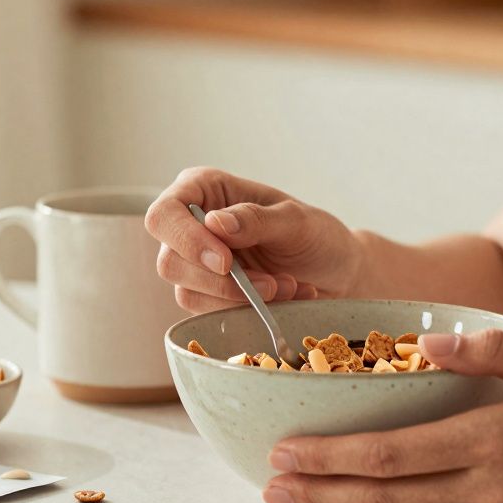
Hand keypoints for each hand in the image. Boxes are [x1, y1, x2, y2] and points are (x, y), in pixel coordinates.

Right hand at [145, 167, 365, 312]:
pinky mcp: (209, 295)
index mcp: (204, 190)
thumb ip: (256, 219)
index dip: (186, 241)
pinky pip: (209, 313)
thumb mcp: (296, 221)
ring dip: (240, 298)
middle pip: (170, 261)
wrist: (338, 273)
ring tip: (285, 287)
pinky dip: (247, 311)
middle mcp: (192, 225)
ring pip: (187, 292)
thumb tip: (214, 223)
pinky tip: (282, 299)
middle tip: (271, 284)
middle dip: (221, 281)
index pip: (165, 214)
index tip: (226, 262)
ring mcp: (196, 263)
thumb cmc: (317, 236)